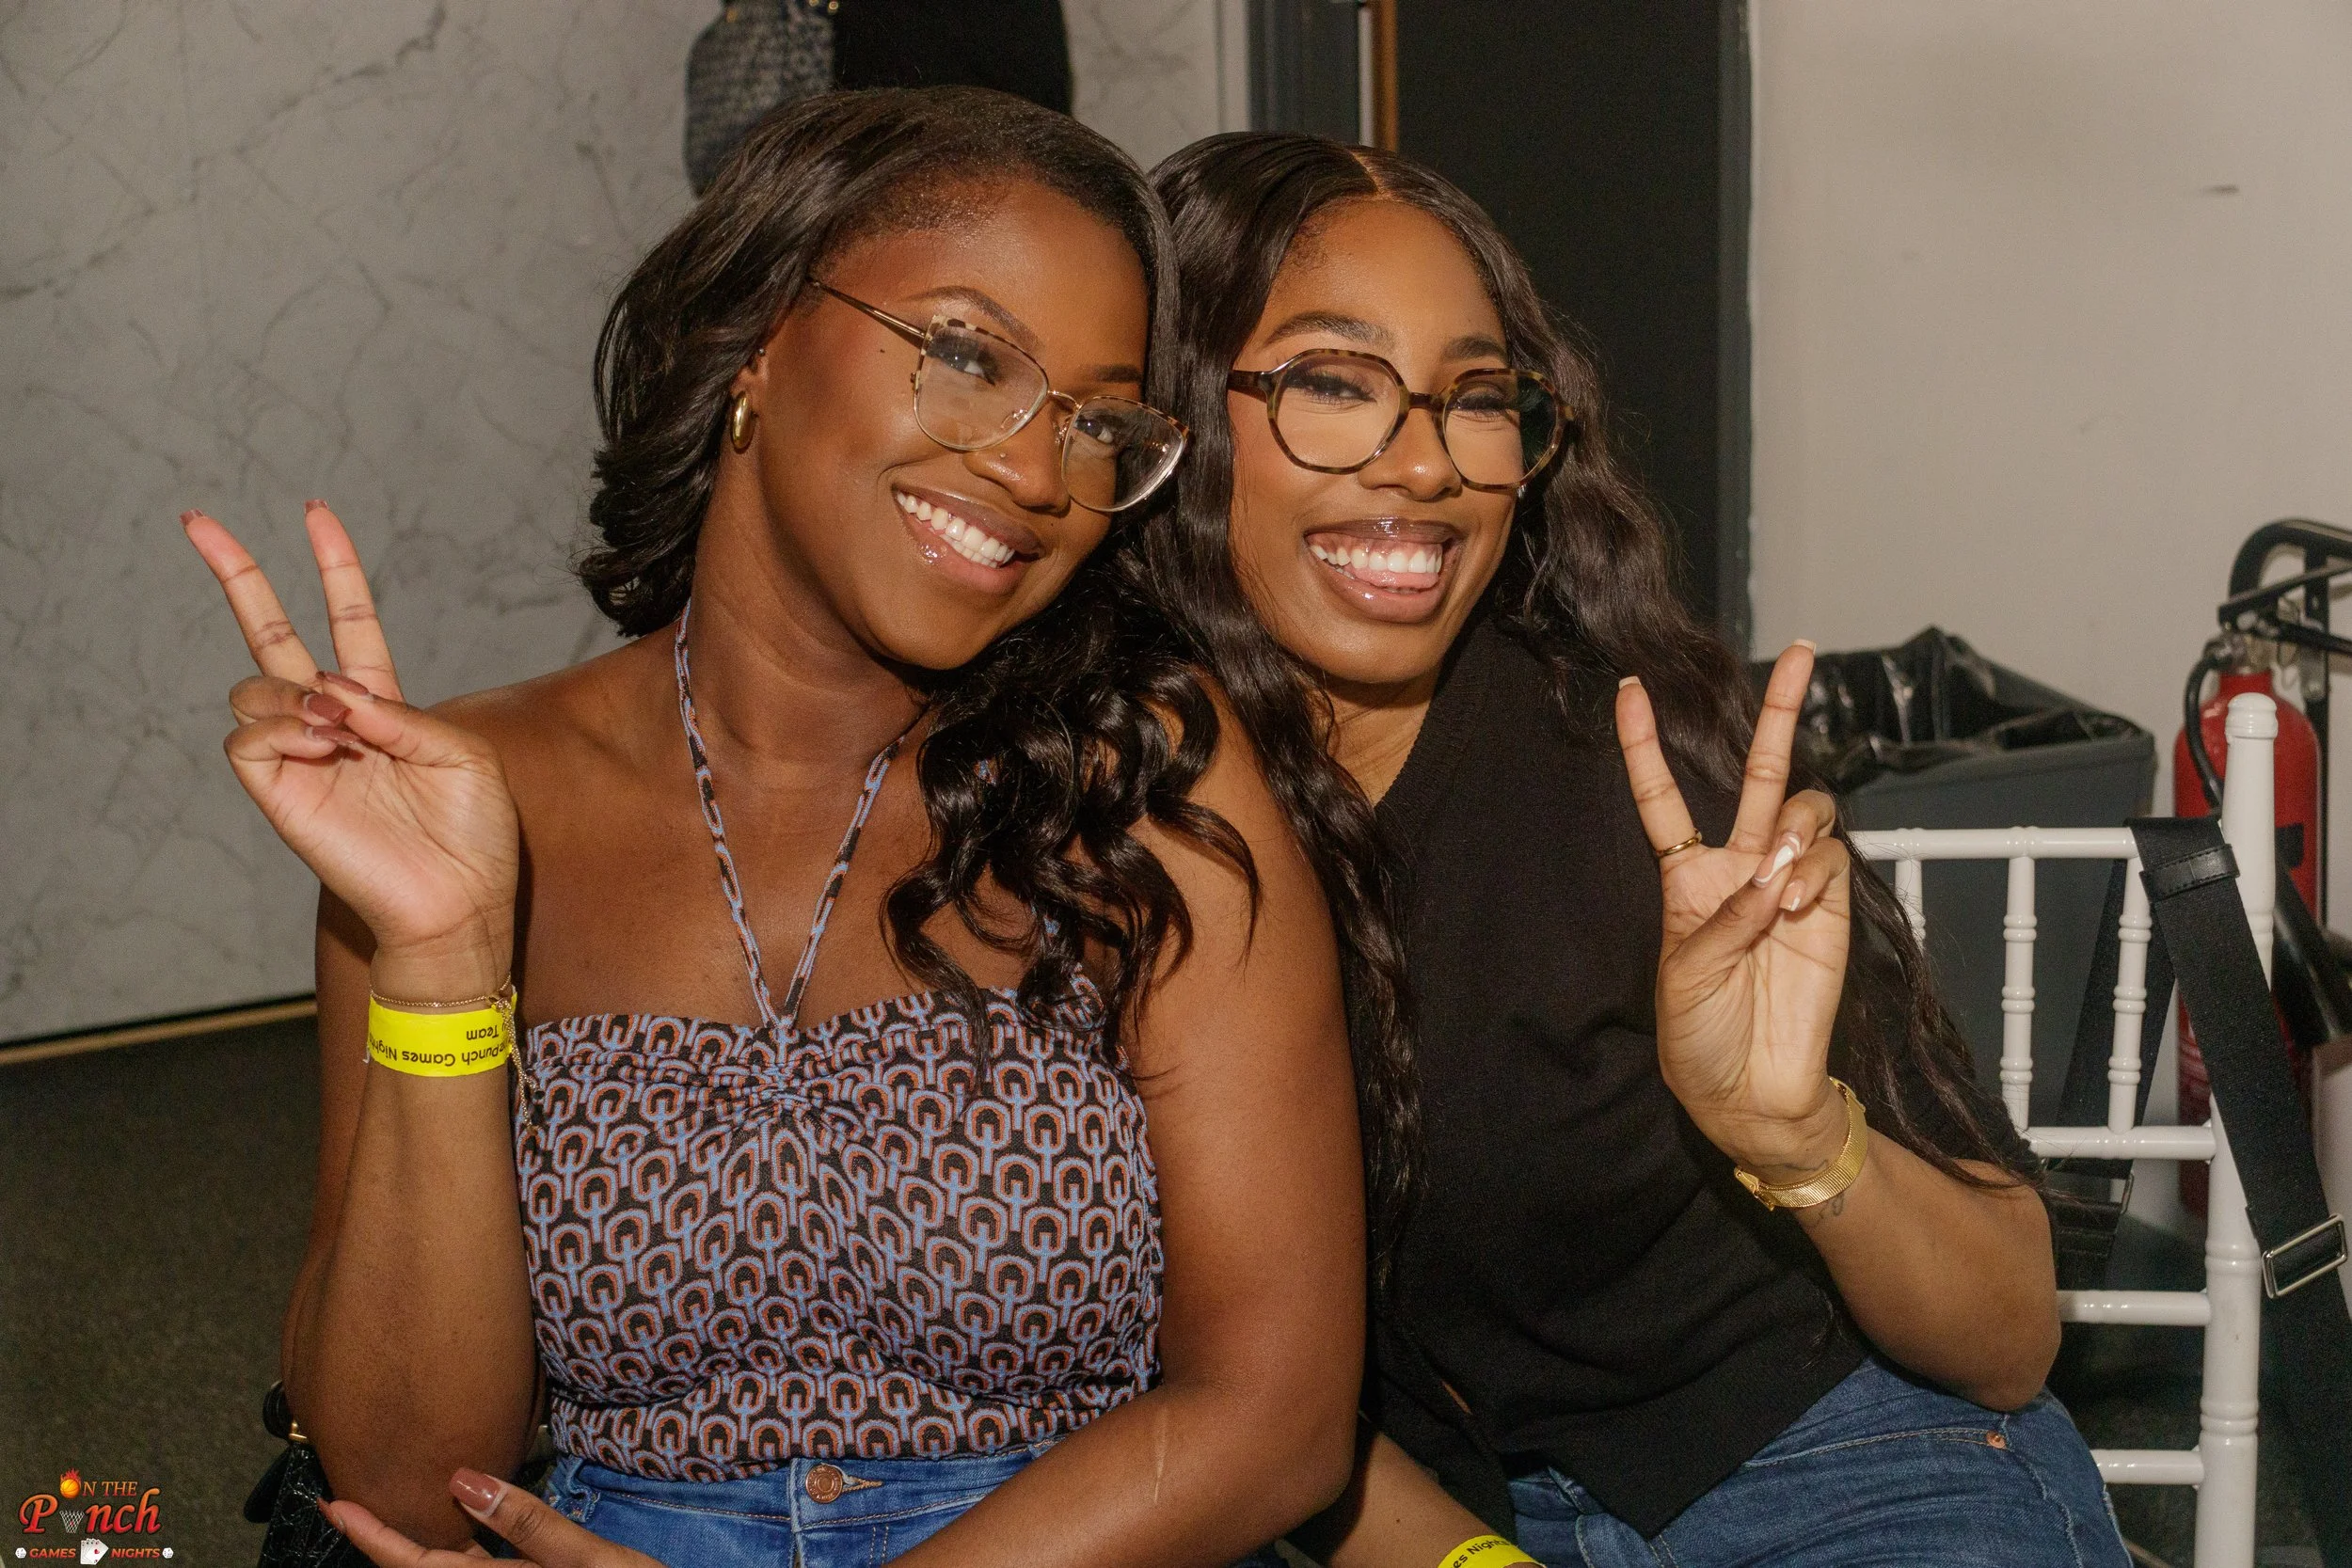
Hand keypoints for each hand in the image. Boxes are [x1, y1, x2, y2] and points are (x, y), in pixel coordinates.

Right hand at [183, 502, 517, 995]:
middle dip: (238, 574)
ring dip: (289, 690)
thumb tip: (331, 689)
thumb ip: (403, 713)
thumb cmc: (473, 834)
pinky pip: (247, 739)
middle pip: (271, 635)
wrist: (457, 901)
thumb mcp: (462, 755)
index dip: (335, 569)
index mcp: (384, 705)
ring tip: (336, 729)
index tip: (318, 514)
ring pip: (252, 686)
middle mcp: (334, 722)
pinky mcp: (279, 793)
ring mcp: (301, 756)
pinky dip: (278, 730)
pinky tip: (320, 746)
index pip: (348, 622)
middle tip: (199, 521)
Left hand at [322, 1469, 663, 1567]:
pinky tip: (458, 1529)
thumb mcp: (591, 1559)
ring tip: (389, 1512)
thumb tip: (462, 1480)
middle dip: (383, 1541)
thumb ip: (528, 1522)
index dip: (371, 1537)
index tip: (334, 1506)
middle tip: (349, 1504)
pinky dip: (454, 1553)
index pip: (416, 1565)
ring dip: (415, 1548)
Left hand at [1615, 643, 1852, 1176]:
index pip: (1663, 798)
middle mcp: (1740, 868)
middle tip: (1799, 650)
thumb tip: (1779, 873)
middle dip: (1779, 711)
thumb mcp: (1687, 976)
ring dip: (1796, 822)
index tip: (1628, 687)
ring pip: (1805, 806)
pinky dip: (1815, 867)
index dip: (1644, 746)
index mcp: (1686, 879)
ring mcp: (1789, 883)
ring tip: (1783, 875)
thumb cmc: (1699, 1037)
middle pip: (1757, 773)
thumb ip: (1726, 918)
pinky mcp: (1831, 907)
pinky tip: (1797, 903)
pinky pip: (1832, 856)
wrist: (1751, 1092)